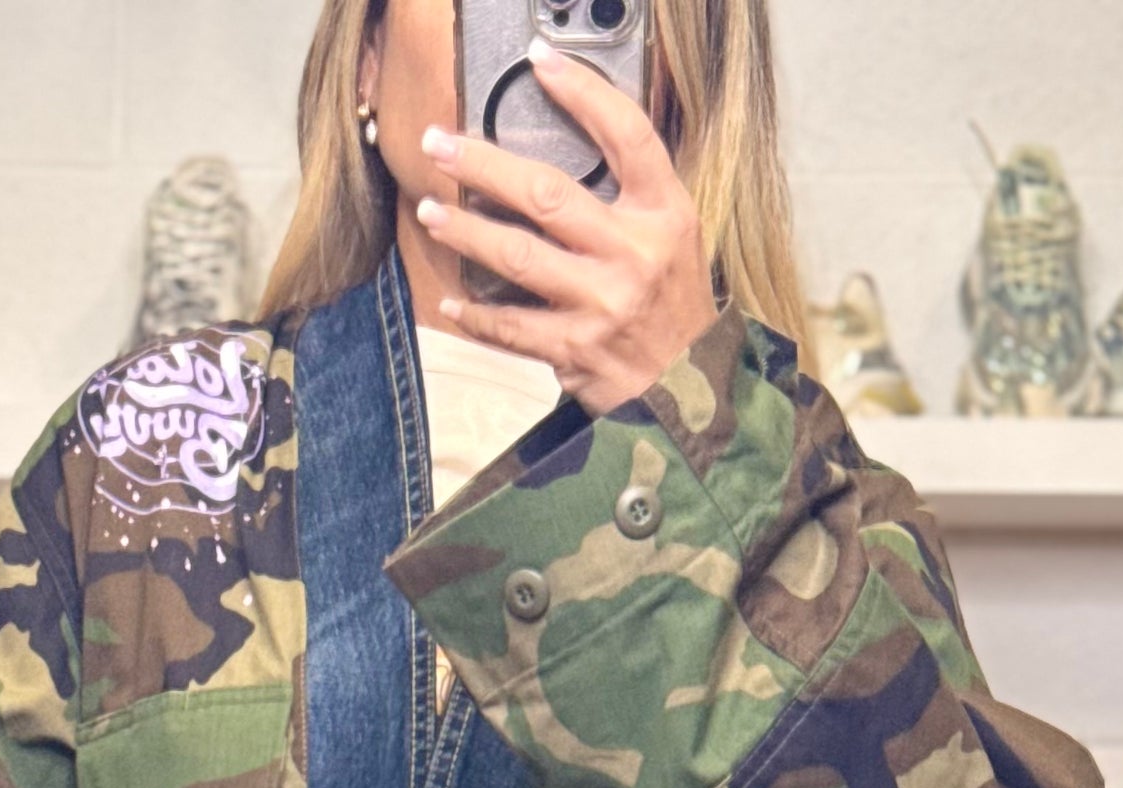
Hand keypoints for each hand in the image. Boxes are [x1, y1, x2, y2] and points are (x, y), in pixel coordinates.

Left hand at [416, 38, 718, 416]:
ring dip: (466, 231)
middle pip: (547, 193)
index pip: (626, 136)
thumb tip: (565, 142)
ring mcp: (602, 305)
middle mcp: (634, 255)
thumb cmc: (672, 305)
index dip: (583, 93)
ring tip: (432, 211)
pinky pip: (512, 327)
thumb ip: (631, 193)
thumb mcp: (674, 236)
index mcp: (664, 215)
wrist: (689, 390)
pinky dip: (477, 316)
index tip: (539, 62)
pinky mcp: (576, 351)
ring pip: (518, 256)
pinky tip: (452, 302)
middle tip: (438, 144)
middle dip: (483, 165)